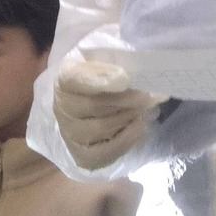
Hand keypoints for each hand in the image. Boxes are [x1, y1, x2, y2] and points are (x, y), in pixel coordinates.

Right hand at [54, 55, 160, 170]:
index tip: (126, 78)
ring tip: (149, 110)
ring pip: (102, 128)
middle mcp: (62, 106)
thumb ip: (118, 63)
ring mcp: (69, 133)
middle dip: (130, 100)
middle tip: (153, 95)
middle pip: (95, 104)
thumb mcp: (110, 61)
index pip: (77, 78)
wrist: (95, 102)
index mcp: (67, 76)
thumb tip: (133, 77)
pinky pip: (104, 153)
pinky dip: (126, 141)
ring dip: (131, 118)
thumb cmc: (106, 77)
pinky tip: (141, 128)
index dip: (101, 79)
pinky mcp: (81, 155)